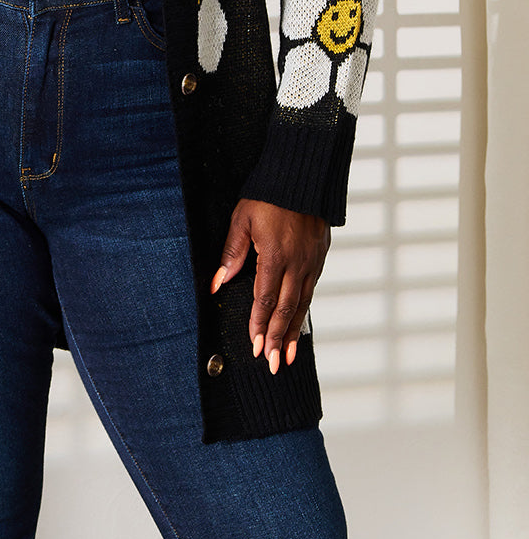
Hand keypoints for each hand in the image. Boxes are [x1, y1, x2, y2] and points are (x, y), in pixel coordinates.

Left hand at [210, 199, 329, 374]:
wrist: (303, 175)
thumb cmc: (268, 195)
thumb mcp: (242, 220)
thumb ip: (231, 253)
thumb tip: (217, 283)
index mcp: (275, 256)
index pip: (265, 299)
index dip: (260, 325)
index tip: (256, 347)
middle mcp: (297, 263)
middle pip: (286, 308)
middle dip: (278, 338)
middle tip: (273, 363)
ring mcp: (312, 260)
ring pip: (302, 303)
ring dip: (294, 331)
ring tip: (288, 354)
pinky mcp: (320, 255)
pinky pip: (311, 289)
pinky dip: (304, 310)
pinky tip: (299, 322)